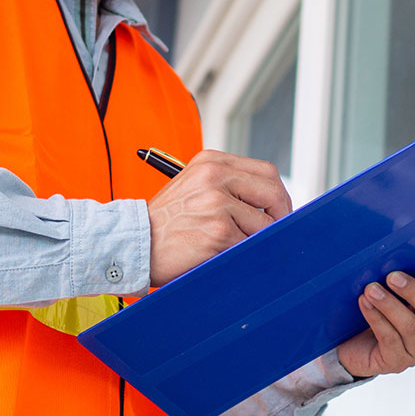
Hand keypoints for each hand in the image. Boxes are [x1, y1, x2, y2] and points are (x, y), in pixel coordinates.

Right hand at [147, 150, 290, 285]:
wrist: (134, 243)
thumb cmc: (165, 222)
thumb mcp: (194, 187)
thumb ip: (228, 185)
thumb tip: (270, 201)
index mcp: (211, 161)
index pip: (266, 171)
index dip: (278, 194)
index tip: (278, 210)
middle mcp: (215, 176)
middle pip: (272, 192)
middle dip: (280, 215)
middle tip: (277, 231)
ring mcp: (217, 203)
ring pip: (264, 223)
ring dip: (256, 239)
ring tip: (235, 245)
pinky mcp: (218, 231)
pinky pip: (249, 244)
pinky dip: (242, 253)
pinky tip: (223, 253)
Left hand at [337, 268, 414, 378]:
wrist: (353, 344)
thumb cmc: (375, 312)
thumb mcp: (391, 291)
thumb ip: (400, 276)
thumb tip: (395, 254)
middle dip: (413, 291)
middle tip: (392, 276)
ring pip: (410, 325)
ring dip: (389, 304)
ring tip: (371, 289)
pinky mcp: (397, 361)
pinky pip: (390, 339)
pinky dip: (376, 318)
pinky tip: (365, 304)